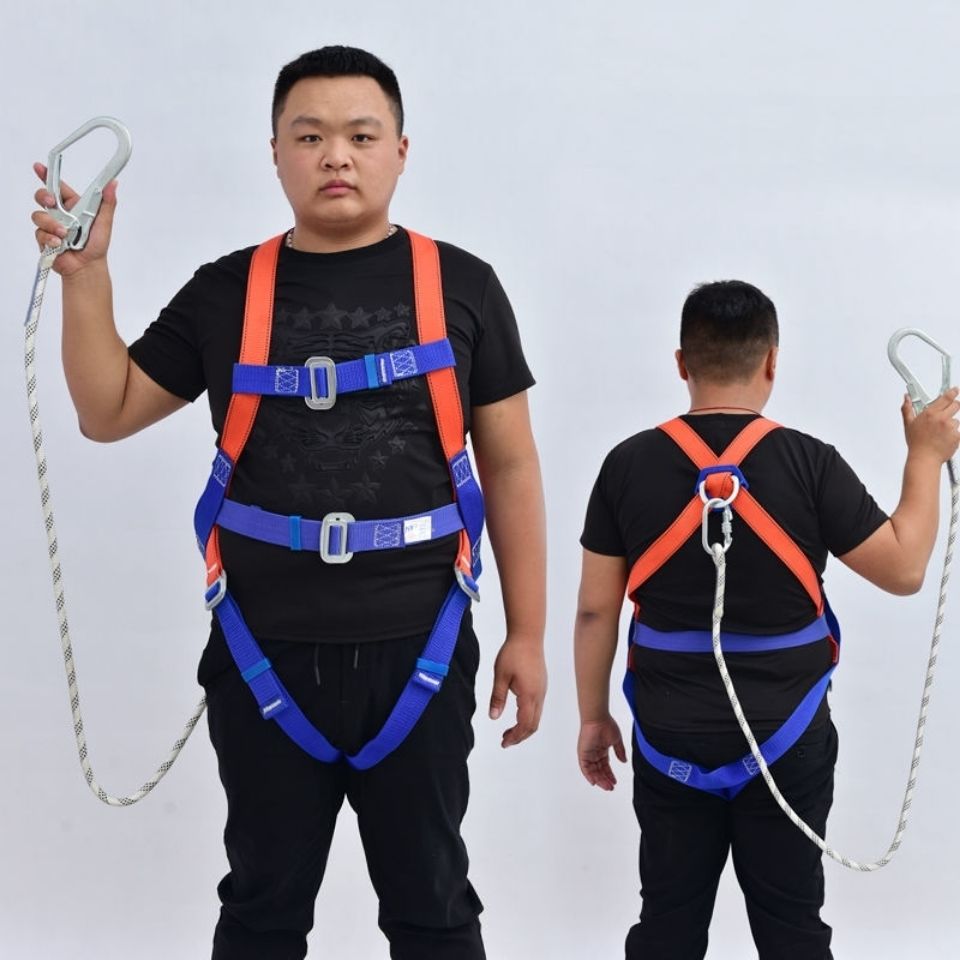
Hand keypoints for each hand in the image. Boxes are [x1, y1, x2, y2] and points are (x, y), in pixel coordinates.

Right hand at [31, 162, 117, 276]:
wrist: (87, 267)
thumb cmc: (97, 245)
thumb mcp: (105, 222)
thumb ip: (107, 203)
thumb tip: (113, 184)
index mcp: (73, 206)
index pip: (58, 187)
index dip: (47, 175)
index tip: (39, 167)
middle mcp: (60, 213)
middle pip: (42, 197)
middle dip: (44, 197)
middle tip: (51, 203)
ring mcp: (50, 225)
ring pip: (39, 215)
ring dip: (52, 225)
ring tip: (65, 235)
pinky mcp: (44, 238)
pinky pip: (39, 233)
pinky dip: (50, 238)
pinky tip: (59, 245)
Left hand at [488, 635, 545, 746]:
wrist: (528, 636)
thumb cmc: (513, 653)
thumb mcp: (500, 676)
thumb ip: (497, 698)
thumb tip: (493, 717)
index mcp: (529, 695)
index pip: (525, 724)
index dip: (515, 737)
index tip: (504, 743)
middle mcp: (539, 695)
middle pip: (533, 725)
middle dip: (519, 736)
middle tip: (504, 741)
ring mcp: (542, 690)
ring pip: (536, 717)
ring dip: (524, 727)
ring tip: (508, 731)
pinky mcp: (541, 685)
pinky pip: (537, 708)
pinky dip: (528, 717)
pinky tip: (517, 715)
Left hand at [577, 716, 626, 790]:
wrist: (598, 719)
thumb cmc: (606, 725)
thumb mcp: (616, 740)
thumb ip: (620, 751)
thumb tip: (624, 761)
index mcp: (601, 749)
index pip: (605, 766)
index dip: (610, 774)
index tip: (614, 782)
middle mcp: (594, 753)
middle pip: (599, 770)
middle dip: (605, 779)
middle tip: (610, 787)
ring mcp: (588, 753)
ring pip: (592, 771)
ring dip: (599, 779)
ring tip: (606, 786)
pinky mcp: (583, 753)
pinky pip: (584, 767)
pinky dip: (588, 775)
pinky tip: (594, 782)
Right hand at [902, 387, 959, 464]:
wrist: (924, 458)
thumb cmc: (916, 443)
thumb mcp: (908, 424)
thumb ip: (907, 408)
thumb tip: (906, 398)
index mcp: (930, 413)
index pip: (946, 398)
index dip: (952, 392)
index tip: (955, 390)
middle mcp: (942, 418)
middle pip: (956, 405)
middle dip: (954, 406)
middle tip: (949, 412)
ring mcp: (951, 427)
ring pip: (956, 421)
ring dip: (951, 425)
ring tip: (941, 434)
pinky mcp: (957, 436)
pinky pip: (958, 432)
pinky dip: (953, 436)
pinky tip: (944, 440)